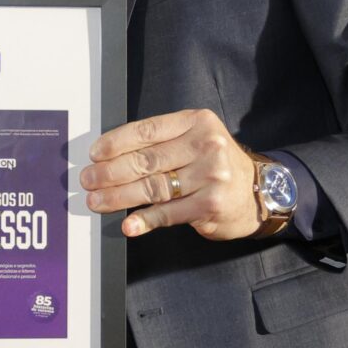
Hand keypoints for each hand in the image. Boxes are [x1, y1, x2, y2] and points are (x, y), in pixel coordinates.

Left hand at [79, 109, 259, 239]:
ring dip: (118, 197)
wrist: (259, 192)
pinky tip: (128, 224)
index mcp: (197, 122)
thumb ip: (162, 142)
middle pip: (146, 160)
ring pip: (152, 187)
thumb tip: (111, 156)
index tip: (94, 154)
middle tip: (88, 180)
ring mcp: (210, 176)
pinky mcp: (210, 205)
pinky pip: (168, 213)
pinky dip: (144, 220)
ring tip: (97, 201)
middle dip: (110, 172)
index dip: (115, 143)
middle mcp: (206, 146)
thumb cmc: (217, 165)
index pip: (147, 130)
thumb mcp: (196, 140)